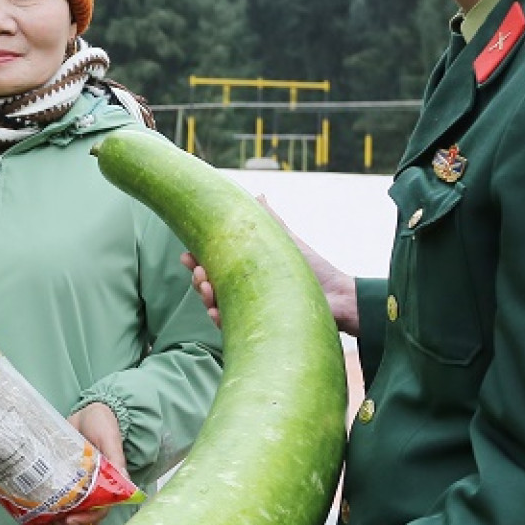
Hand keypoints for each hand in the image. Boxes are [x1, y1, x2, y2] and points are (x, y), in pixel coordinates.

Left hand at [55, 402, 125, 524]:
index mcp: (106, 484)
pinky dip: (48, 508)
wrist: (87, 411)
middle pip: (84, 518)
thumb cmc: (103, 424)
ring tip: (46, 520)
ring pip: (70, 512)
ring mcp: (75, 485)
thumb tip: (124, 482)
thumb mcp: (109, 440)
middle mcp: (91, 489)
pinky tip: (37, 514)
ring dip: (59, 521)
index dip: (87, 520)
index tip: (71, 519)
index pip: (100, 511)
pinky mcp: (61, 479)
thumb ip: (115, 459)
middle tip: (56, 524)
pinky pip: (56, 498)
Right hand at [182, 197, 359, 336]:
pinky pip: (228, 326)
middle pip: (207, 284)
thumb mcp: (286, 241)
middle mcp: (242, 290)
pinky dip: (218, 318)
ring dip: (204, 296)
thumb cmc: (313, 270)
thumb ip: (270, 221)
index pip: (213, 263)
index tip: (188, 253)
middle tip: (199, 269)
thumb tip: (259, 195)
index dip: (196, 258)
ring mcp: (247, 309)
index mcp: (245, 270)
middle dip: (197, 276)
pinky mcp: (254, 328)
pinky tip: (215, 312)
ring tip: (207, 287)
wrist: (337, 298)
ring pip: (213, 304)